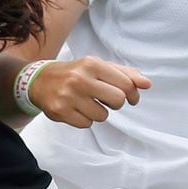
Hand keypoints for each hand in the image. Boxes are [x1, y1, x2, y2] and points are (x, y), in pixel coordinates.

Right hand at [30, 56, 150, 127]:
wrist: (39, 80)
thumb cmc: (76, 73)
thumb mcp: (98, 66)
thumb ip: (124, 74)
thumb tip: (147, 84)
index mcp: (92, 64)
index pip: (126, 84)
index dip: (133, 94)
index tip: (131, 98)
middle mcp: (80, 78)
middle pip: (118, 101)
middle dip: (116, 103)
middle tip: (106, 99)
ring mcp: (69, 96)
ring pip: (102, 116)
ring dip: (99, 112)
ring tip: (87, 103)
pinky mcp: (60, 111)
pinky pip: (87, 124)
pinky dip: (85, 119)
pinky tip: (76, 109)